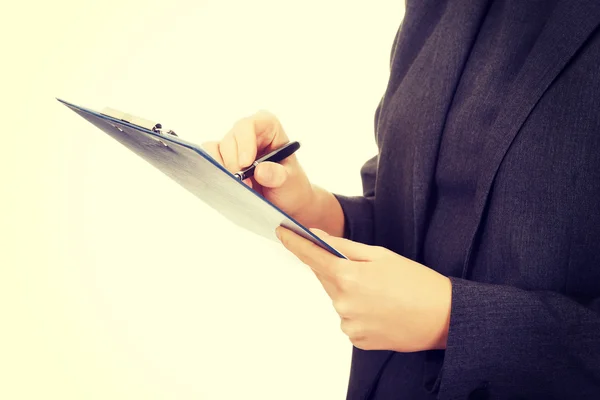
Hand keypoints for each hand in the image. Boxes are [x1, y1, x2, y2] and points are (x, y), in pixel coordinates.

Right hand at [204, 111, 343, 235]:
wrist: (284, 202)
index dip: (245, 142)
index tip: (246, 164)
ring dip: (223, 170)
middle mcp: (248, 132)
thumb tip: (260, 171)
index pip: (250, 125)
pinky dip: (212, 172)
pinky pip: (208, 159)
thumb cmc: (291, 186)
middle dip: (234, 164)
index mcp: (268, 127)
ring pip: (215, 150)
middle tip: (244, 184)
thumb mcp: (290, 182)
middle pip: (231, 139)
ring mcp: (233, 146)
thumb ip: (277, 176)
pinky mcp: (222, 159)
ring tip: (239, 187)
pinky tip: (224, 184)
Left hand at [276, 226, 451, 351]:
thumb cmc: (417, 282)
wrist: (444, 318)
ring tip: (381, 292)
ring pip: (338, 299)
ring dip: (350, 291)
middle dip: (337, 269)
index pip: (311, 256)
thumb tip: (317, 236)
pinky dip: (359, 310)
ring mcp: (349, 323)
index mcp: (348, 277)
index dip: (294, 242)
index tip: (281, 232)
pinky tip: (381, 308)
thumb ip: (344, 247)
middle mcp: (343, 303)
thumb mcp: (381, 255)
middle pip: (325, 278)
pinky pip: (349, 318)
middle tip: (366, 269)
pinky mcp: (357, 339)